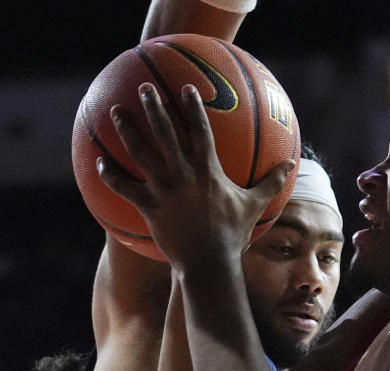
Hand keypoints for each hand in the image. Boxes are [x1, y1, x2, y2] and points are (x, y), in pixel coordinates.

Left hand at [97, 83, 292, 268]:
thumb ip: (271, 182)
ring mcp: (164, 189)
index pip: (200, 130)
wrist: (209, 264)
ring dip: (127, 130)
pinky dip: (110, 175)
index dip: (193, 107)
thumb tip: (291, 165)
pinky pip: (123, 187)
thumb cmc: (232, 235)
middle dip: (155, 107)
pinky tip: (98, 163)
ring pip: (141, 153)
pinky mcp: (148, 206)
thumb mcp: (255, 206)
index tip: (186, 88)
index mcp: (208, 171)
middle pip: (165, 132)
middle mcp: (183, 174)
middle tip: (145, 88)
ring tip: (116, 112)